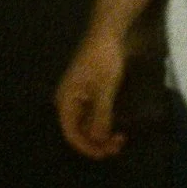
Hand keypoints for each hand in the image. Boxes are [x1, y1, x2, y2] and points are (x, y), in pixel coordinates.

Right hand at [55, 32, 127, 158]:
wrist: (107, 33)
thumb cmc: (104, 58)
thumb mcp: (105, 88)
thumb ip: (101, 115)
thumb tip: (98, 139)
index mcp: (65, 100)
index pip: (71, 133)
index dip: (87, 147)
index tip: (105, 153)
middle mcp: (68, 101)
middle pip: (79, 131)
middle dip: (97, 142)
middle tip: (118, 145)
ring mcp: (78, 97)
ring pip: (87, 124)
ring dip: (102, 134)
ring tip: (121, 138)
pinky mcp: (88, 93)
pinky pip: (92, 115)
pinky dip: (104, 122)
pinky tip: (117, 126)